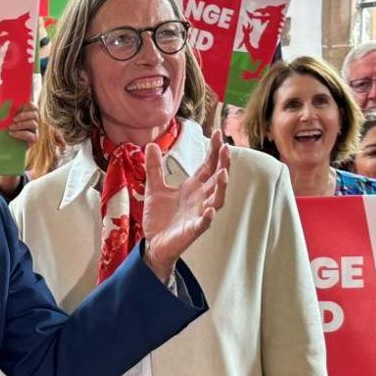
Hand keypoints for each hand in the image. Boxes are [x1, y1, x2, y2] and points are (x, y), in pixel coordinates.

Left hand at [7, 102, 38, 145]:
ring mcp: (34, 131)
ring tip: (10, 127)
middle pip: (34, 114)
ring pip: (33, 123)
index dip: (30, 105)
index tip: (20, 106)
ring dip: (20, 124)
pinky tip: (11, 133)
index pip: (34, 107)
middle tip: (13, 119)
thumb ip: (5, 112)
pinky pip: (31, 135)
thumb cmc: (2, 131)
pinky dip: (20, 134)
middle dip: (24, 115)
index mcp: (27, 114)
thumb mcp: (3, 120)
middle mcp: (33, 121)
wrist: (3, 148)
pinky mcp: (33, 140)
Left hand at [142, 130, 230, 280]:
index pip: (208, 166)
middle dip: (222, 164)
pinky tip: (210, 209)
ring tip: (223, 173)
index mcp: (193, 187)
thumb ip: (154, 168)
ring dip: (222, 187)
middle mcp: (200, 198)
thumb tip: (150, 144)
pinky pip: (204, 223)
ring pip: (217, 199)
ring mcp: (199, 214)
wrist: (153, 242)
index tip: (216, 133)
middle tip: (225, 148)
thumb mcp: (154, 188)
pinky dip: (208, 216)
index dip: (213, 151)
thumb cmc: (159, 216)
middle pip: (217, 179)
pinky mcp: (193, 230)